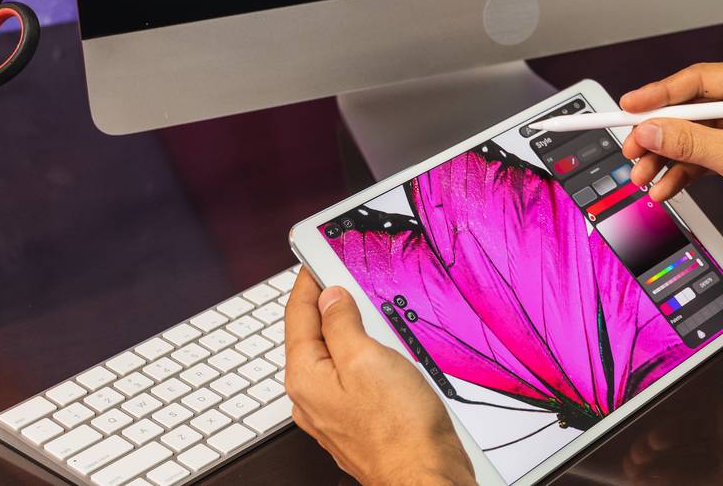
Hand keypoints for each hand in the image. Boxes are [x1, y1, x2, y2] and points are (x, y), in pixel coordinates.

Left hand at [285, 269, 475, 485]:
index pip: (298, 315)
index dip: (309, 281)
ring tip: (369, 308)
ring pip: (336, 357)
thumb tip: (330, 297)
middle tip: (345, 276)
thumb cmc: (398, 429)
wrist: (424, 475)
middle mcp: (312, 398)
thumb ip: (342, 324)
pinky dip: (364, 357)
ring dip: (351, 331)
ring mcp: (334, 412)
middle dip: (329, 305)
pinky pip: (354, 378)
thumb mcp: (367, 358)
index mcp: (306, 378)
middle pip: (313, 336)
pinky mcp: (358, 421)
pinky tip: (385, 353)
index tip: (317, 258)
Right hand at [620, 62, 722, 244]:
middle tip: (632, 149)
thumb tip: (651, 129)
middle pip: (688, 109)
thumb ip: (693, 143)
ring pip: (689, 137)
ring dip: (665, 158)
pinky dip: (680, 173)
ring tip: (644, 177)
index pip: (697, 81)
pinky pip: (699, 158)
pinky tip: (665, 188)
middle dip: (658, 133)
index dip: (659, 94)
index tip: (629, 107)